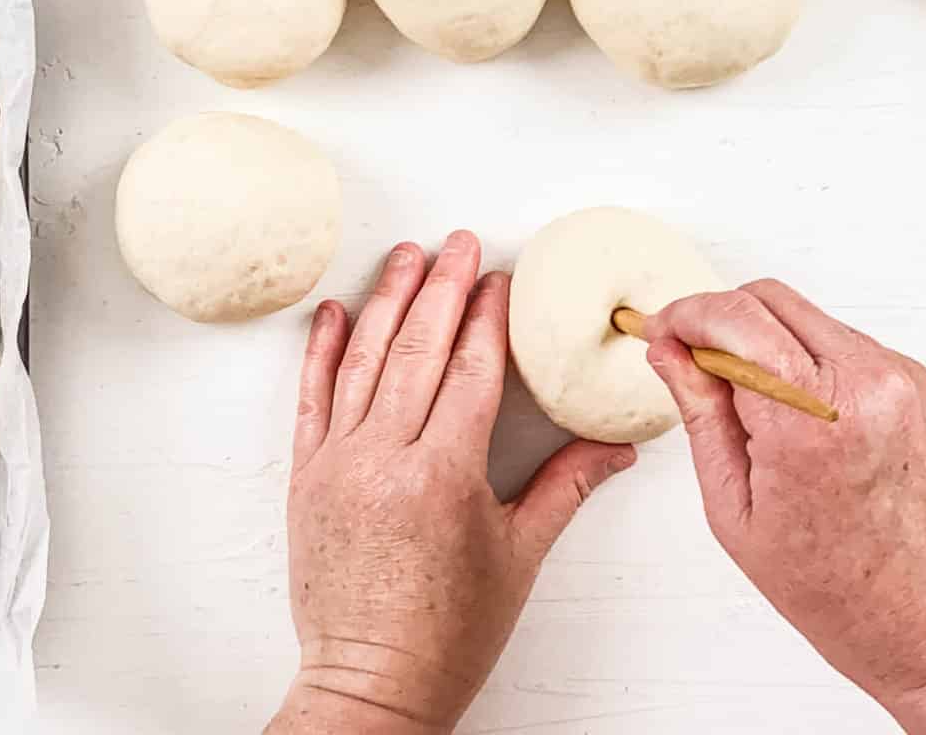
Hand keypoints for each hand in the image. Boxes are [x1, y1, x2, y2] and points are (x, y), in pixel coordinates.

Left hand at [268, 232, 635, 734]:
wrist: (371, 684)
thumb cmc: (449, 633)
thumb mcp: (520, 556)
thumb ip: (567, 487)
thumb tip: (619, 445)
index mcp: (445, 476)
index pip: (472, 371)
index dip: (488, 317)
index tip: (500, 279)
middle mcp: (385, 459)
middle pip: (419, 351)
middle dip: (444, 288)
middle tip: (461, 242)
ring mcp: (338, 464)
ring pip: (363, 361)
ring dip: (388, 301)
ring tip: (409, 256)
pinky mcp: (306, 477)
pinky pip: (311, 398)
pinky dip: (321, 350)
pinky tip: (334, 312)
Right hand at [645, 283, 925, 733]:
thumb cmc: (847, 597)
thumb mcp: (738, 515)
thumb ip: (701, 418)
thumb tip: (672, 355)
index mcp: (808, 423)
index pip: (731, 319)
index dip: (684, 316)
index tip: (664, 332)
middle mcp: (863, 386)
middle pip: (768, 299)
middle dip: (720, 320)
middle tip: (697, 364)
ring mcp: (901, 380)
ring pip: (808, 318)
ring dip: (768, 343)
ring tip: (760, 416)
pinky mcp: (923, 385)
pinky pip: (847, 346)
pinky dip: (812, 364)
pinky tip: (806, 423)